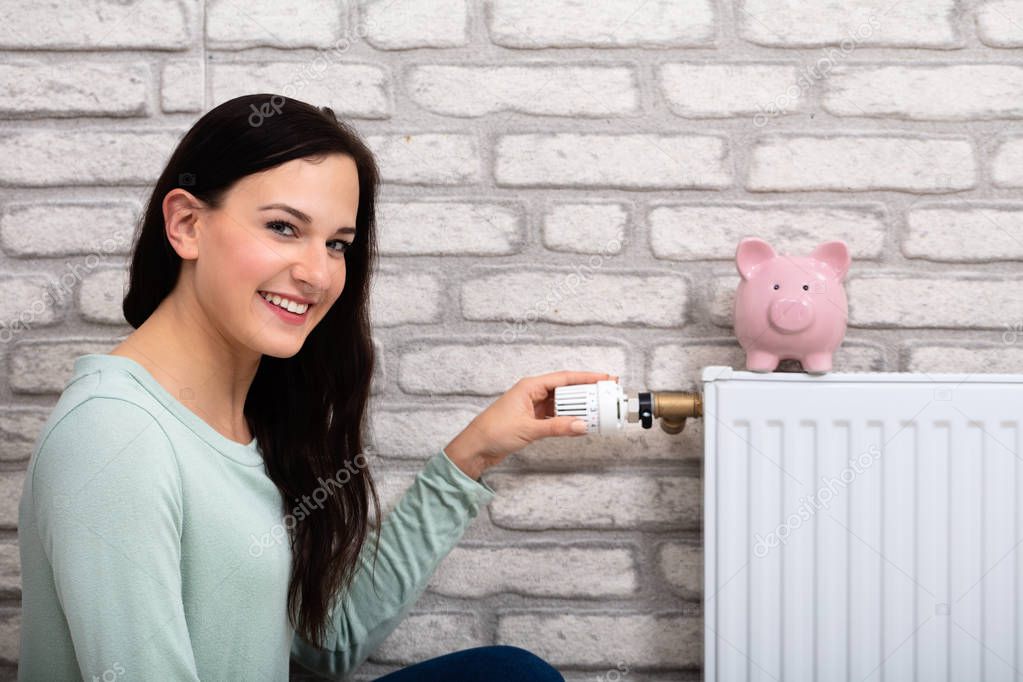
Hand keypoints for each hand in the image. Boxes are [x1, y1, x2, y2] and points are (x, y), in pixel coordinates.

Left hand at [443, 370, 617, 479]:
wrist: (475, 448)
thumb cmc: (493, 432)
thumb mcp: (528, 429)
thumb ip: (557, 427)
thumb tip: (582, 425)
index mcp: (530, 386)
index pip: (564, 378)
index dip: (586, 377)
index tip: (605, 378)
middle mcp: (532, 394)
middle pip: (566, 389)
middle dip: (587, 392)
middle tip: (607, 394)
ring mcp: (533, 407)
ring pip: (562, 403)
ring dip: (579, 407)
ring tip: (599, 409)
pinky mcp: (533, 421)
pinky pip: (557, 417)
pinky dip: (569, 420)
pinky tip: (581, 424)